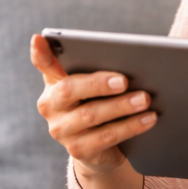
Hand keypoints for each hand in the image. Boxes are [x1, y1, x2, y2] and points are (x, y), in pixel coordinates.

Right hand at [30, 35, 151, 188]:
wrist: (100, 149)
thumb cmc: (99, 105)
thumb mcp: (95, 88)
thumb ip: (100, 72)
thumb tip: (130, 60)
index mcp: (54, 83)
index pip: (43, 65)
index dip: (40, 53)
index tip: (39, 39)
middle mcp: (51, 106)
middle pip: (69, 90)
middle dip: (97, 83)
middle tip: (124, 80)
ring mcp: (61, 130)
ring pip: (91, 115)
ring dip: (121, 106)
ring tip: (145, 99)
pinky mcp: (78, 150)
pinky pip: (107, 137)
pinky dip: (130, 126)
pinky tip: (148, 119)